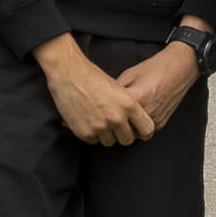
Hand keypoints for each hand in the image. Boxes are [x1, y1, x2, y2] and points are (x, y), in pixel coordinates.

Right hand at [40, 37, 156, 145]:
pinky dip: (91, 133)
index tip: (138, 131)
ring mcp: (100, 127)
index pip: (147, 129)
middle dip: (122, 135)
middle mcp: (116, 118)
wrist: (68, 74)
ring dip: (106, 134)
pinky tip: (87, 119)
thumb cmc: (93, 77)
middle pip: (127, 140)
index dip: (143, 131)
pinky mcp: (85, 133)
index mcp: (129, 105)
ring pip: (110, 142)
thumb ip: (128, 107)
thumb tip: (134, 121)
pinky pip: (93, 141)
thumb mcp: (119, 88)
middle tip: (115, 127)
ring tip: (98, 119)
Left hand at [111, 41, 203, 133]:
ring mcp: (155, 119)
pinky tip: (138, 114)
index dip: (106, 112)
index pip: (113, 114)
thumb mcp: (129, 74)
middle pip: (122, 128)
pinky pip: (145, 132)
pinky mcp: (162, 123)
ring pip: (133, 133)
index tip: (103, 110)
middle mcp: (147, 112)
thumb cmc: (155, 69)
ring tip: (125, 116)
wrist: (179, 69)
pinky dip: (139, 126)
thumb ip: (116, 90)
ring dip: (128, 127)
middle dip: (116, 123)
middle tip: (112, 115)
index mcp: (136, 99)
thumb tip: (104, 101)